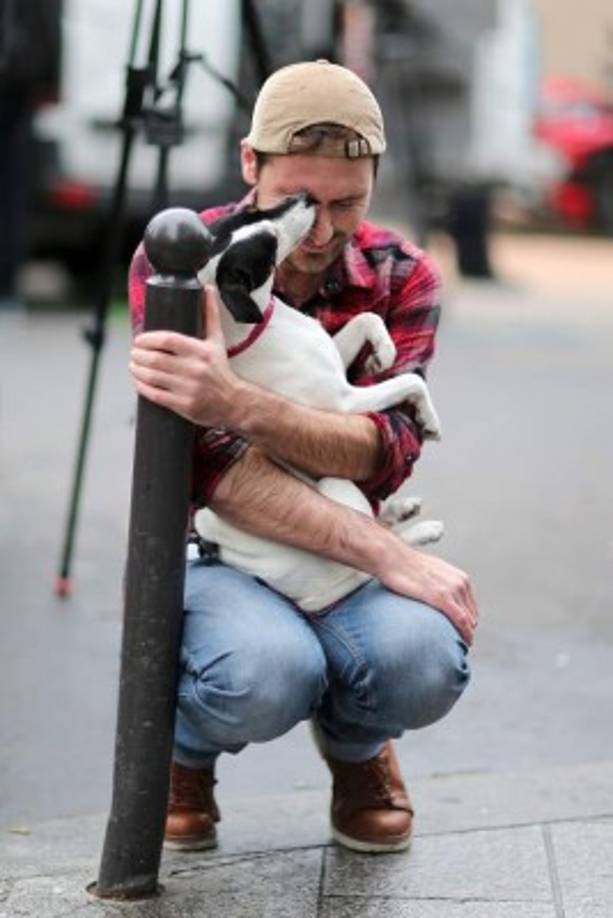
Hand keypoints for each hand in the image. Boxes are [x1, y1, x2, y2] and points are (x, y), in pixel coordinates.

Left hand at [130, 285, 244, 426]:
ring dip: (137, 370)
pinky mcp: (183, 405)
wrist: (233, 402)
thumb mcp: (217, 341)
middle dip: (139, 355)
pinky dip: (142, 387)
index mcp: (201, 352)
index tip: (139, 340)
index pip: (168, 340)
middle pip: (156, 359)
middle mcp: (194, 369)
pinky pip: (156, 394)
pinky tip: (138, 381)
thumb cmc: (221, 370)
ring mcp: (188, 389)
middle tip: (134, 352)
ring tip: (133, 365)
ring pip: (153, 376)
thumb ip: (211, 315)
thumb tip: (208, 289)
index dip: (148, 339)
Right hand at [375, 538, 478, 644]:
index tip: (463, 632)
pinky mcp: (441, 597)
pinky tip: (463, 642)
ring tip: (461, 645)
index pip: (471, 606)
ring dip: (467, 634)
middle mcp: (459, 582)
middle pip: (472, 614)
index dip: (469, 622)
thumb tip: (435, 596)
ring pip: (469, 620)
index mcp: (459, 577)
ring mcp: (451, 589)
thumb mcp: (431, 572)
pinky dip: (465, 633)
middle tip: (461, 642)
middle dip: (469, 629)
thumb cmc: (405, 566)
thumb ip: (440, 584)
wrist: (392, 558)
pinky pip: (460, 620)